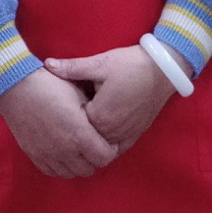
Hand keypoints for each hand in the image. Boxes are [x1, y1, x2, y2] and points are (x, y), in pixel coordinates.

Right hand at [0, 68, 119, 178]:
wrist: (17, 87)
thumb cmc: (51, 85)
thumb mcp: (78, 94)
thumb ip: (94, 116)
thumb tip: (105, 126)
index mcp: (79, 135)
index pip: (104, 157)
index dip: (110, 149)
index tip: (109, 140)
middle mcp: (64, 150)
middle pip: (89, 169)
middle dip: (96, 158)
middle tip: (95, 144)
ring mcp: (48, 155)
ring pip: (71, 173)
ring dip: (79, 164)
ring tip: (79, 148)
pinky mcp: (34, 155)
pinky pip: (53, 171)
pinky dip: (61, 165)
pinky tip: (62, 151)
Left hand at [44, 44, 185, 154]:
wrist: (164, 70)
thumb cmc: (131, 65)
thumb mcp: (100, 63)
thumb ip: (72, 68)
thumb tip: (47, 64)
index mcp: (100, 117)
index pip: (73, 124)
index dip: (64, 114)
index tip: (59, 103)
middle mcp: (111, 132)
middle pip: (85, 138)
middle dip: (75, 129)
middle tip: (64, 117)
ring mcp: (124, 136)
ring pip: (99, 146)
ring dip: (89, 138)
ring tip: (80, 125)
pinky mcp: (135, 136)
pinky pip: (115, 149)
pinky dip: (104, 145)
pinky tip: (96, 135)